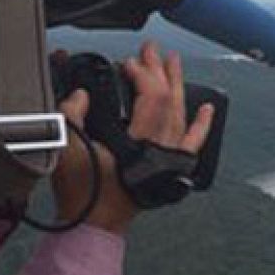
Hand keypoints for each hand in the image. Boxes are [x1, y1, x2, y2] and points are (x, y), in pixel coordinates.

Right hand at [50, 41, 214, 233]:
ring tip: (174, 64)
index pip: (152, 98)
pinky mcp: (169, 167)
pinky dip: (202, 125)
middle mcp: (160, 148)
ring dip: (177, 86)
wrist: (95, 223)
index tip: (128, 62)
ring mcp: (167, 158)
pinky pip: (193, 143)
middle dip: (160, 71)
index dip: (143, 74)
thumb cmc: (83, 192)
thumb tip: (80, 94)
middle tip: (152, 50)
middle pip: (170, 101)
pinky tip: (207, 109)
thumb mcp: (66, 148)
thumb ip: (71, 115)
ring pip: (181, 115)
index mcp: (138, 142)